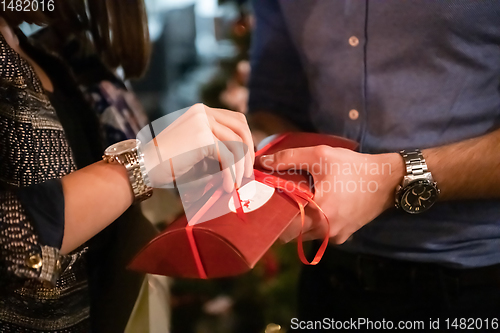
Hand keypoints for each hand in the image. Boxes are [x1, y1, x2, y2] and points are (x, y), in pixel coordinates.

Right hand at [143, 104, 254, 191]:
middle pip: (241, 127)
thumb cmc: (167, 162)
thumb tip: (241, 159)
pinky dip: (231, 174)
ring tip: (238, 184)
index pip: (236, 119)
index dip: (247, 138)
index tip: (248, 158)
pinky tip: (228, 186)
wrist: (144, 165)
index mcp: (201, 111)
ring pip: (236, 144)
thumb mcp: (195, 148)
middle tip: (248, 172)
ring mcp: (203, 122)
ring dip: (240, 167)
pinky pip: (227, 157)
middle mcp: (203, 112)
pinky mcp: (202, 138)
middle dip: (248, 151)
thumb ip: (216, 145)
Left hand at [260, 146, 403, 243]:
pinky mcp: (344, 235)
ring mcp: (336, 237)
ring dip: (299, 221)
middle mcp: (326, 232)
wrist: (388, 180)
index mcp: (319, 215)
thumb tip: (261, 161)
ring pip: (306, 235)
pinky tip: (315, 204)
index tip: (263, 205)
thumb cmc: (354, 167)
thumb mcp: (320, 156)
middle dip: (282, 219)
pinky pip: (321, 233)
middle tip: (276, 201)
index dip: (270, 218)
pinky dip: (314, 222)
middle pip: (292, 234)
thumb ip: (288, 158)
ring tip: (295, 200)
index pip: (283, 230)